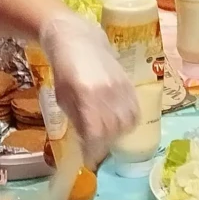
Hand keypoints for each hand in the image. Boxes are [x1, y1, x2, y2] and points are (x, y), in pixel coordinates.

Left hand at [39, 11, 138, 162]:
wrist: (79, 39)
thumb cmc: (64, 70)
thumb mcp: (63, 97)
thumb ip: (77, 119)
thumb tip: (87, 142)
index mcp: (87, 95)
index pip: (96, 132)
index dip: (93, 150)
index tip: (88, 160)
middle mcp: (108, 92)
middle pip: (113, 130)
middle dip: (103, 144)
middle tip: (94, 148)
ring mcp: (121, 87)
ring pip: (127, 123)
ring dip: (116, 135)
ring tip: (105, 135)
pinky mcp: (130, 84)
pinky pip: (135, 112)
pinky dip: (127, 123)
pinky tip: (117, 123)